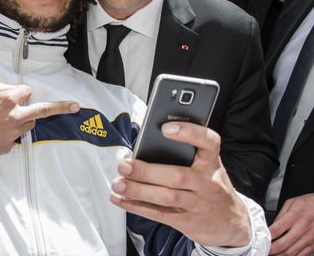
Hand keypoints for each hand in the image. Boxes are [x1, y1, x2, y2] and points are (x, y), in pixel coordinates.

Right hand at [0, 83, 78, 162]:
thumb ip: (2, 91)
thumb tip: (16, 91)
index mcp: (7, 99)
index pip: (26, 91)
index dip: (21, 93)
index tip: (21, 94)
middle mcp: (14, 115)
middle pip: (43, 109)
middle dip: (61, 107)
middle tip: (76, 106)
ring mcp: (13, 133)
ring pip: (28, 123)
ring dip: (22, 120)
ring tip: (0, 122)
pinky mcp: (8, 146)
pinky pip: (15, 137)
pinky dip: (8, 134)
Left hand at [110, 122, 250, 246]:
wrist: (234, 223)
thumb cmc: (211, 186)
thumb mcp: (208, 167)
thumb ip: (186, 155)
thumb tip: (145, 147)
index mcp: (212, 162)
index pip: (208, 142)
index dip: (188, 133)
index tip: (165, 128)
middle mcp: (207, 182)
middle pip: (177, 175)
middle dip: (147, 171)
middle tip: (124, 165)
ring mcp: (198, 204)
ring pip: (167, 197)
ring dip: (138, 190)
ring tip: (118, 183)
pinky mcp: (188, 221)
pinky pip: (160, 214)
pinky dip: (137, 207)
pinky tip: (120, 199)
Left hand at [269, 193, 313, 254]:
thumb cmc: (308, 203)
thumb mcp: (291, 203)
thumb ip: (280, 215)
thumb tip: (271, 225)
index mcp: (294, 216)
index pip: (276, 230)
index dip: (266, 236)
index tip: (259, 239)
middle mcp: (302, 229)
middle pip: (283, 245)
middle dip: (271, 250)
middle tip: (264, 250)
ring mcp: (309, 238)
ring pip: (291, 253)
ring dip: (280, 255)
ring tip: (273, 253)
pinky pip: (302, 255)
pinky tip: (285, 254)